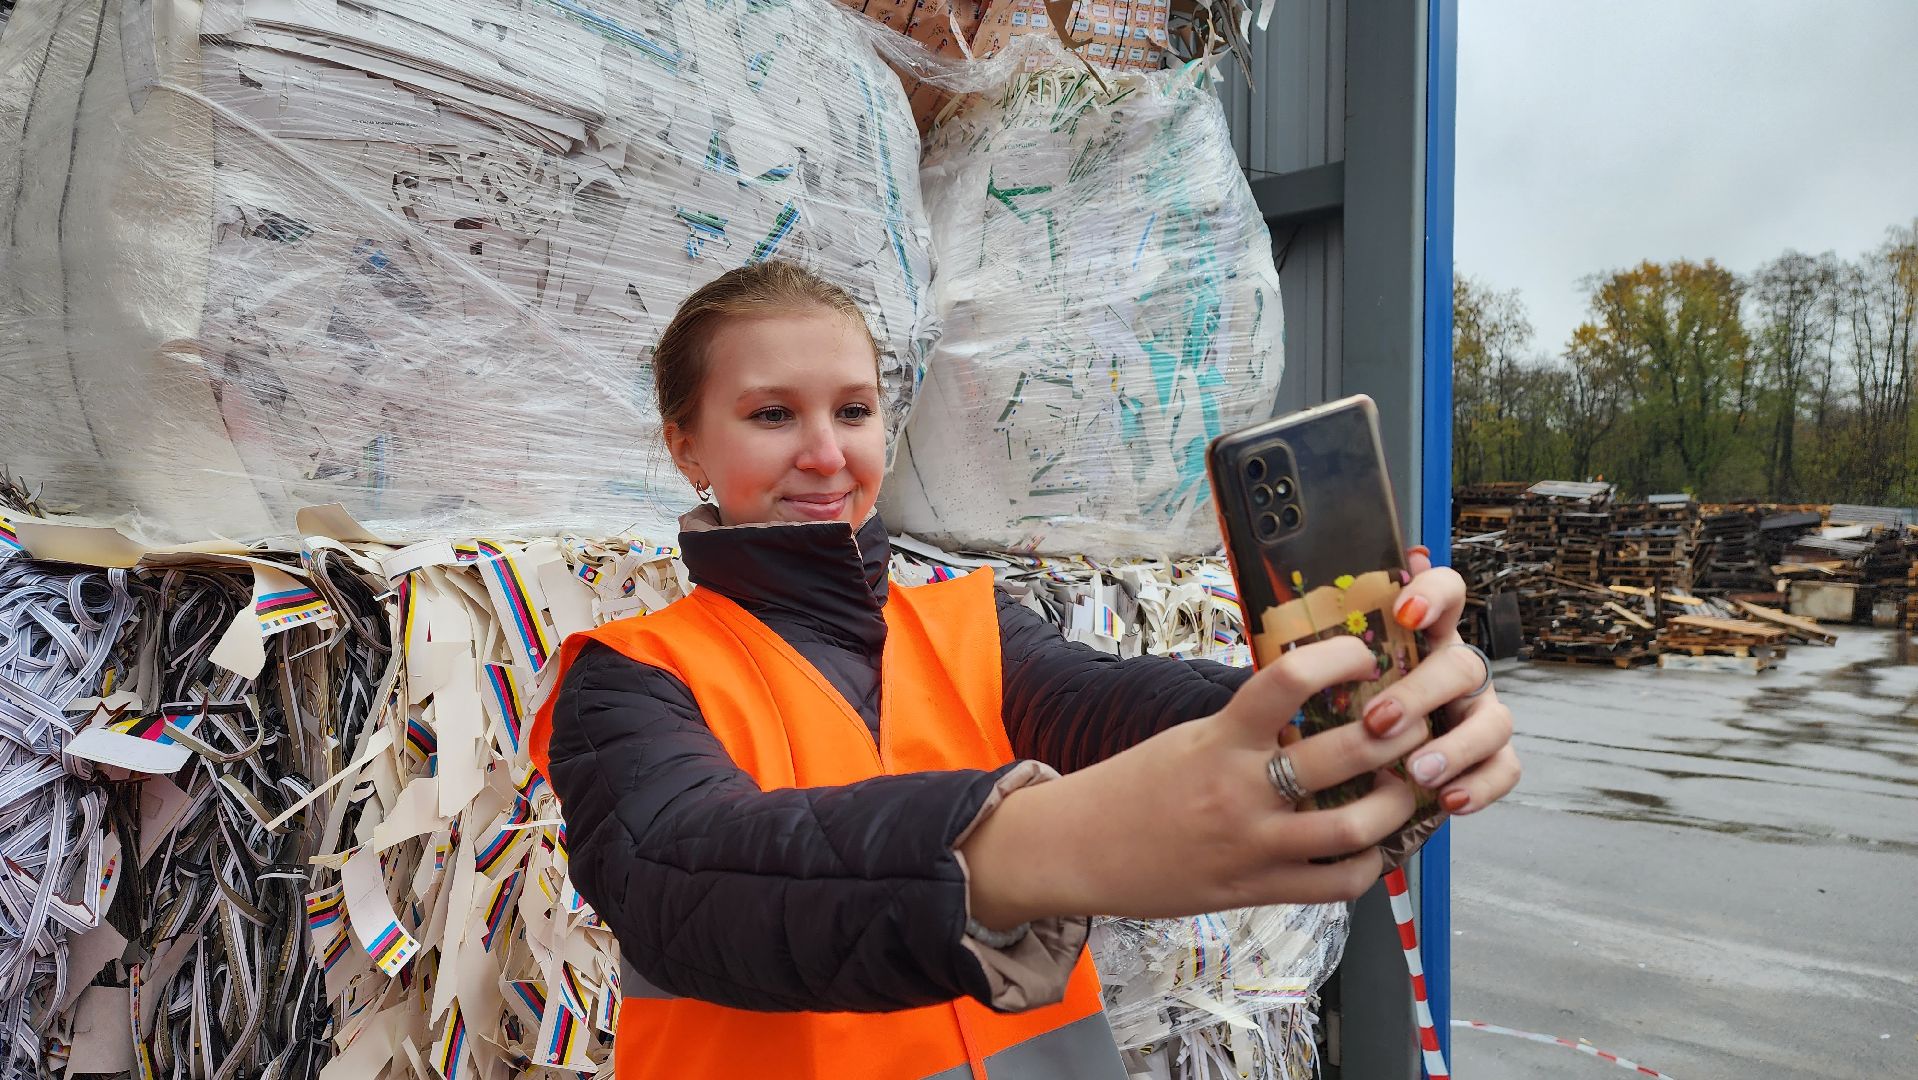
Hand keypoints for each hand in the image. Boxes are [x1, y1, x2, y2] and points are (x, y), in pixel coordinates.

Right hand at [960, 636, 1431, 924]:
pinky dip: (1369, 864)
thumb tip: (1313, 700)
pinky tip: (1375, 846)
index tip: (1365, 655)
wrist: (1079, 848)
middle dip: (1399, 735)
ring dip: (1399, 804)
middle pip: (1348, 753)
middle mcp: (1240, 789)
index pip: (1289, 679)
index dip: (1340, 659)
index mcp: (1221, 738)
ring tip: (1409, 785)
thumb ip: (1248, 726)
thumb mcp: (1191, 737)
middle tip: (1416, 723)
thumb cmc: (1135, 787)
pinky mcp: (1255, 890)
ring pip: (1356, 826)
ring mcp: (1252, 844)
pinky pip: (1335, 883)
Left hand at [1355, 545, 1521, 814]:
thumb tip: (1308, 616)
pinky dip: (1481, 786)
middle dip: (1421, 694)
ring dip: (1456, 747)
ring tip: (1417, 772)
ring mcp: (1479, 713)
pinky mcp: (1491, 758)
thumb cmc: (1341, 712)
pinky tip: (1448, 800)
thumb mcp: (1330, 679)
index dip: (1434, 595)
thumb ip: (1329, 650)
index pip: (1447, 593)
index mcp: (1425, 638)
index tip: (1403, 614)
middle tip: (1378, 723)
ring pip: (1495, 721)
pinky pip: (1504, 769)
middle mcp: (1457, 671)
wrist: (1350, 768)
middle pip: (1463, 665)